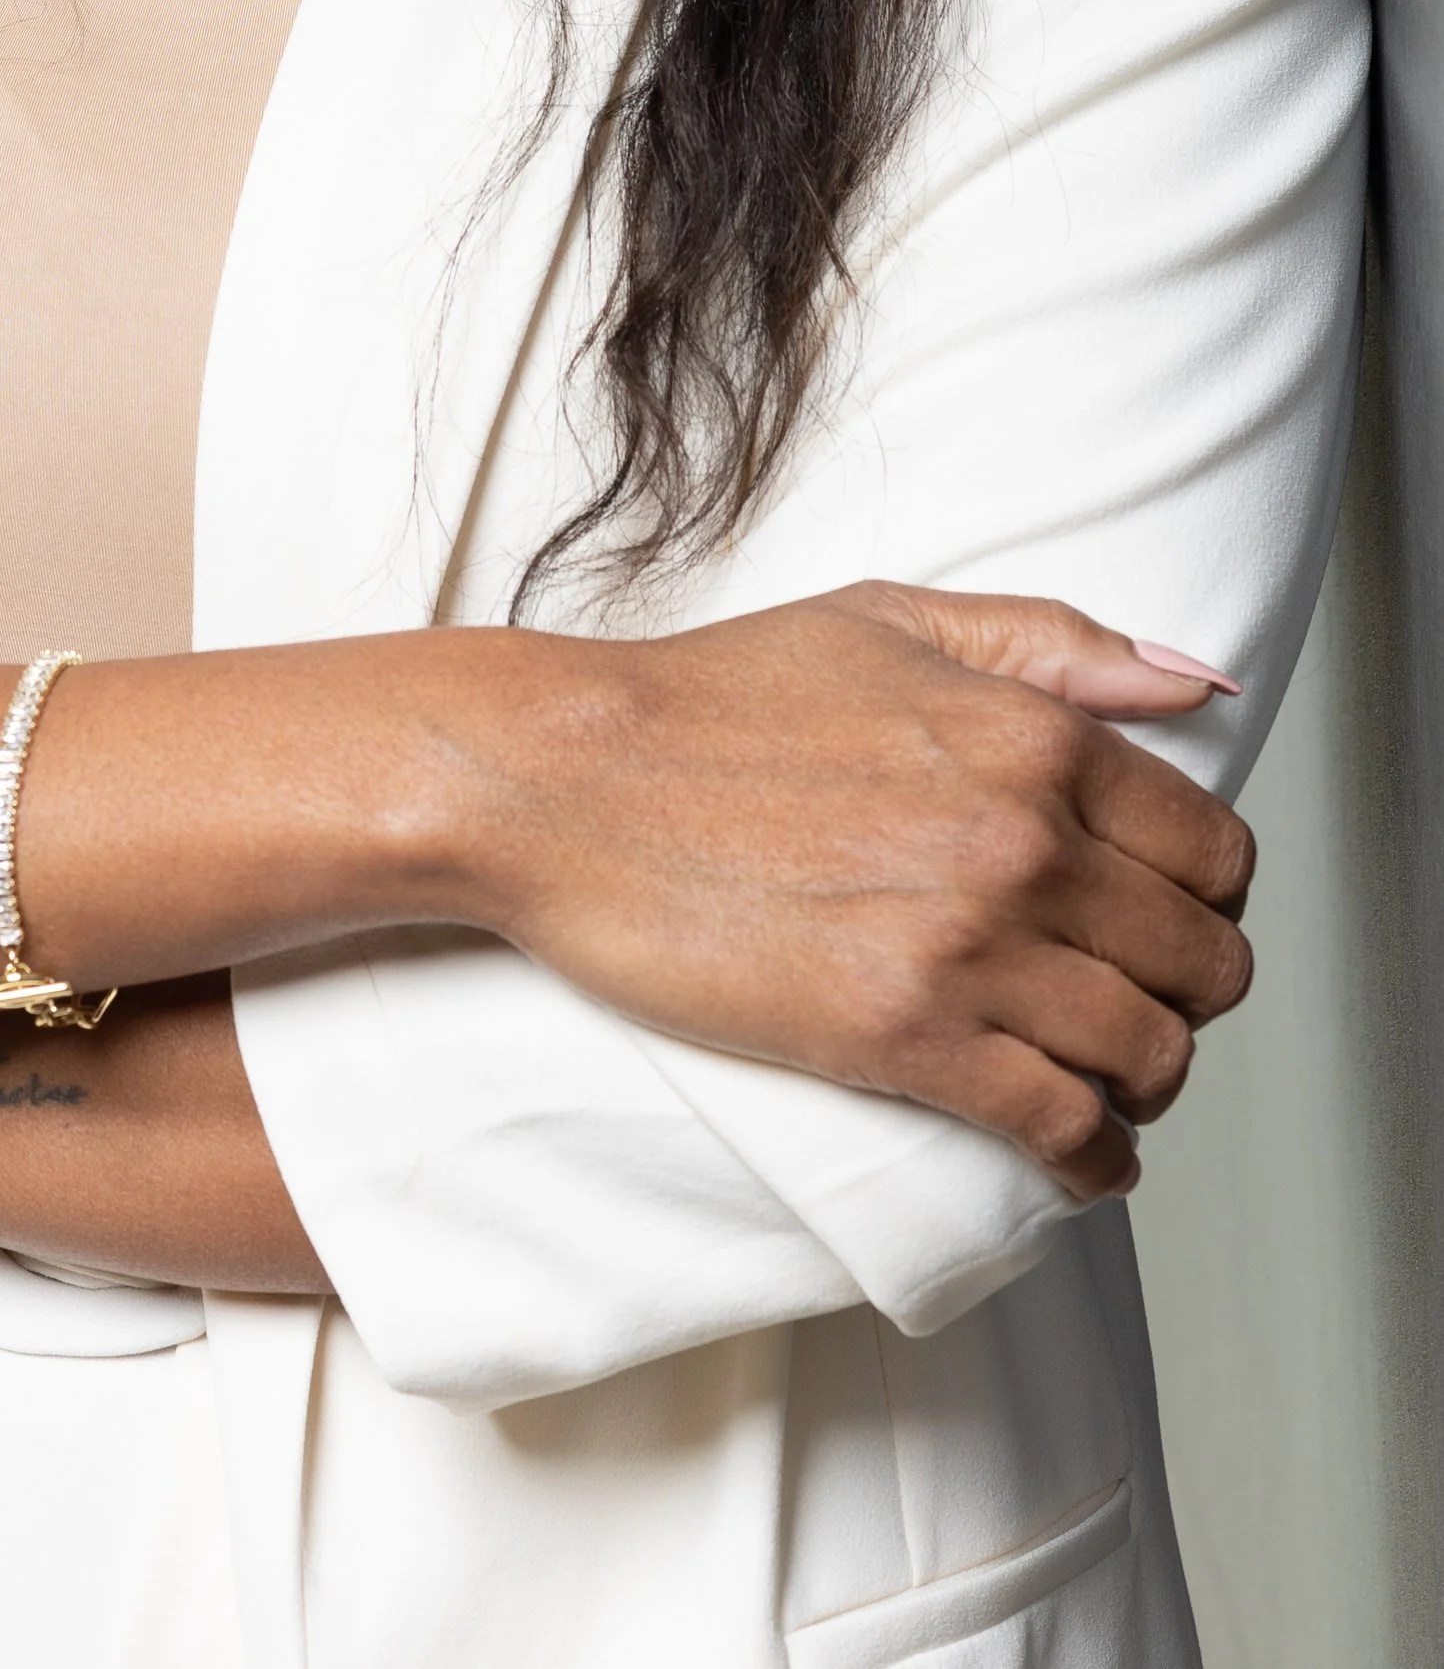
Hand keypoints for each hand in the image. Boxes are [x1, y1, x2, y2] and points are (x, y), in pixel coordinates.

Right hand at [470, 584, 1254, 1201]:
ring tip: (1106, 1081)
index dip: (1209, 896)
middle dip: (1187, 994)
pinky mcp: (899, 1038)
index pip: (1214, 849)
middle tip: (1139, 1002)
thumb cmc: (710, 697)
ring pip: (1150, 1054)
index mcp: (1030, 734)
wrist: (566, 779)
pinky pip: (1062, 1128)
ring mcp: (965, 944)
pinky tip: (1077, 1153)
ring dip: (1145, 1081)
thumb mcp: (887, 622)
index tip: (1170, 916)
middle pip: (1201, 961)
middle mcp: (1021, 838)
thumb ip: (1053, 642)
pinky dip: (1092, 1158)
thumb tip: (1195, 680)